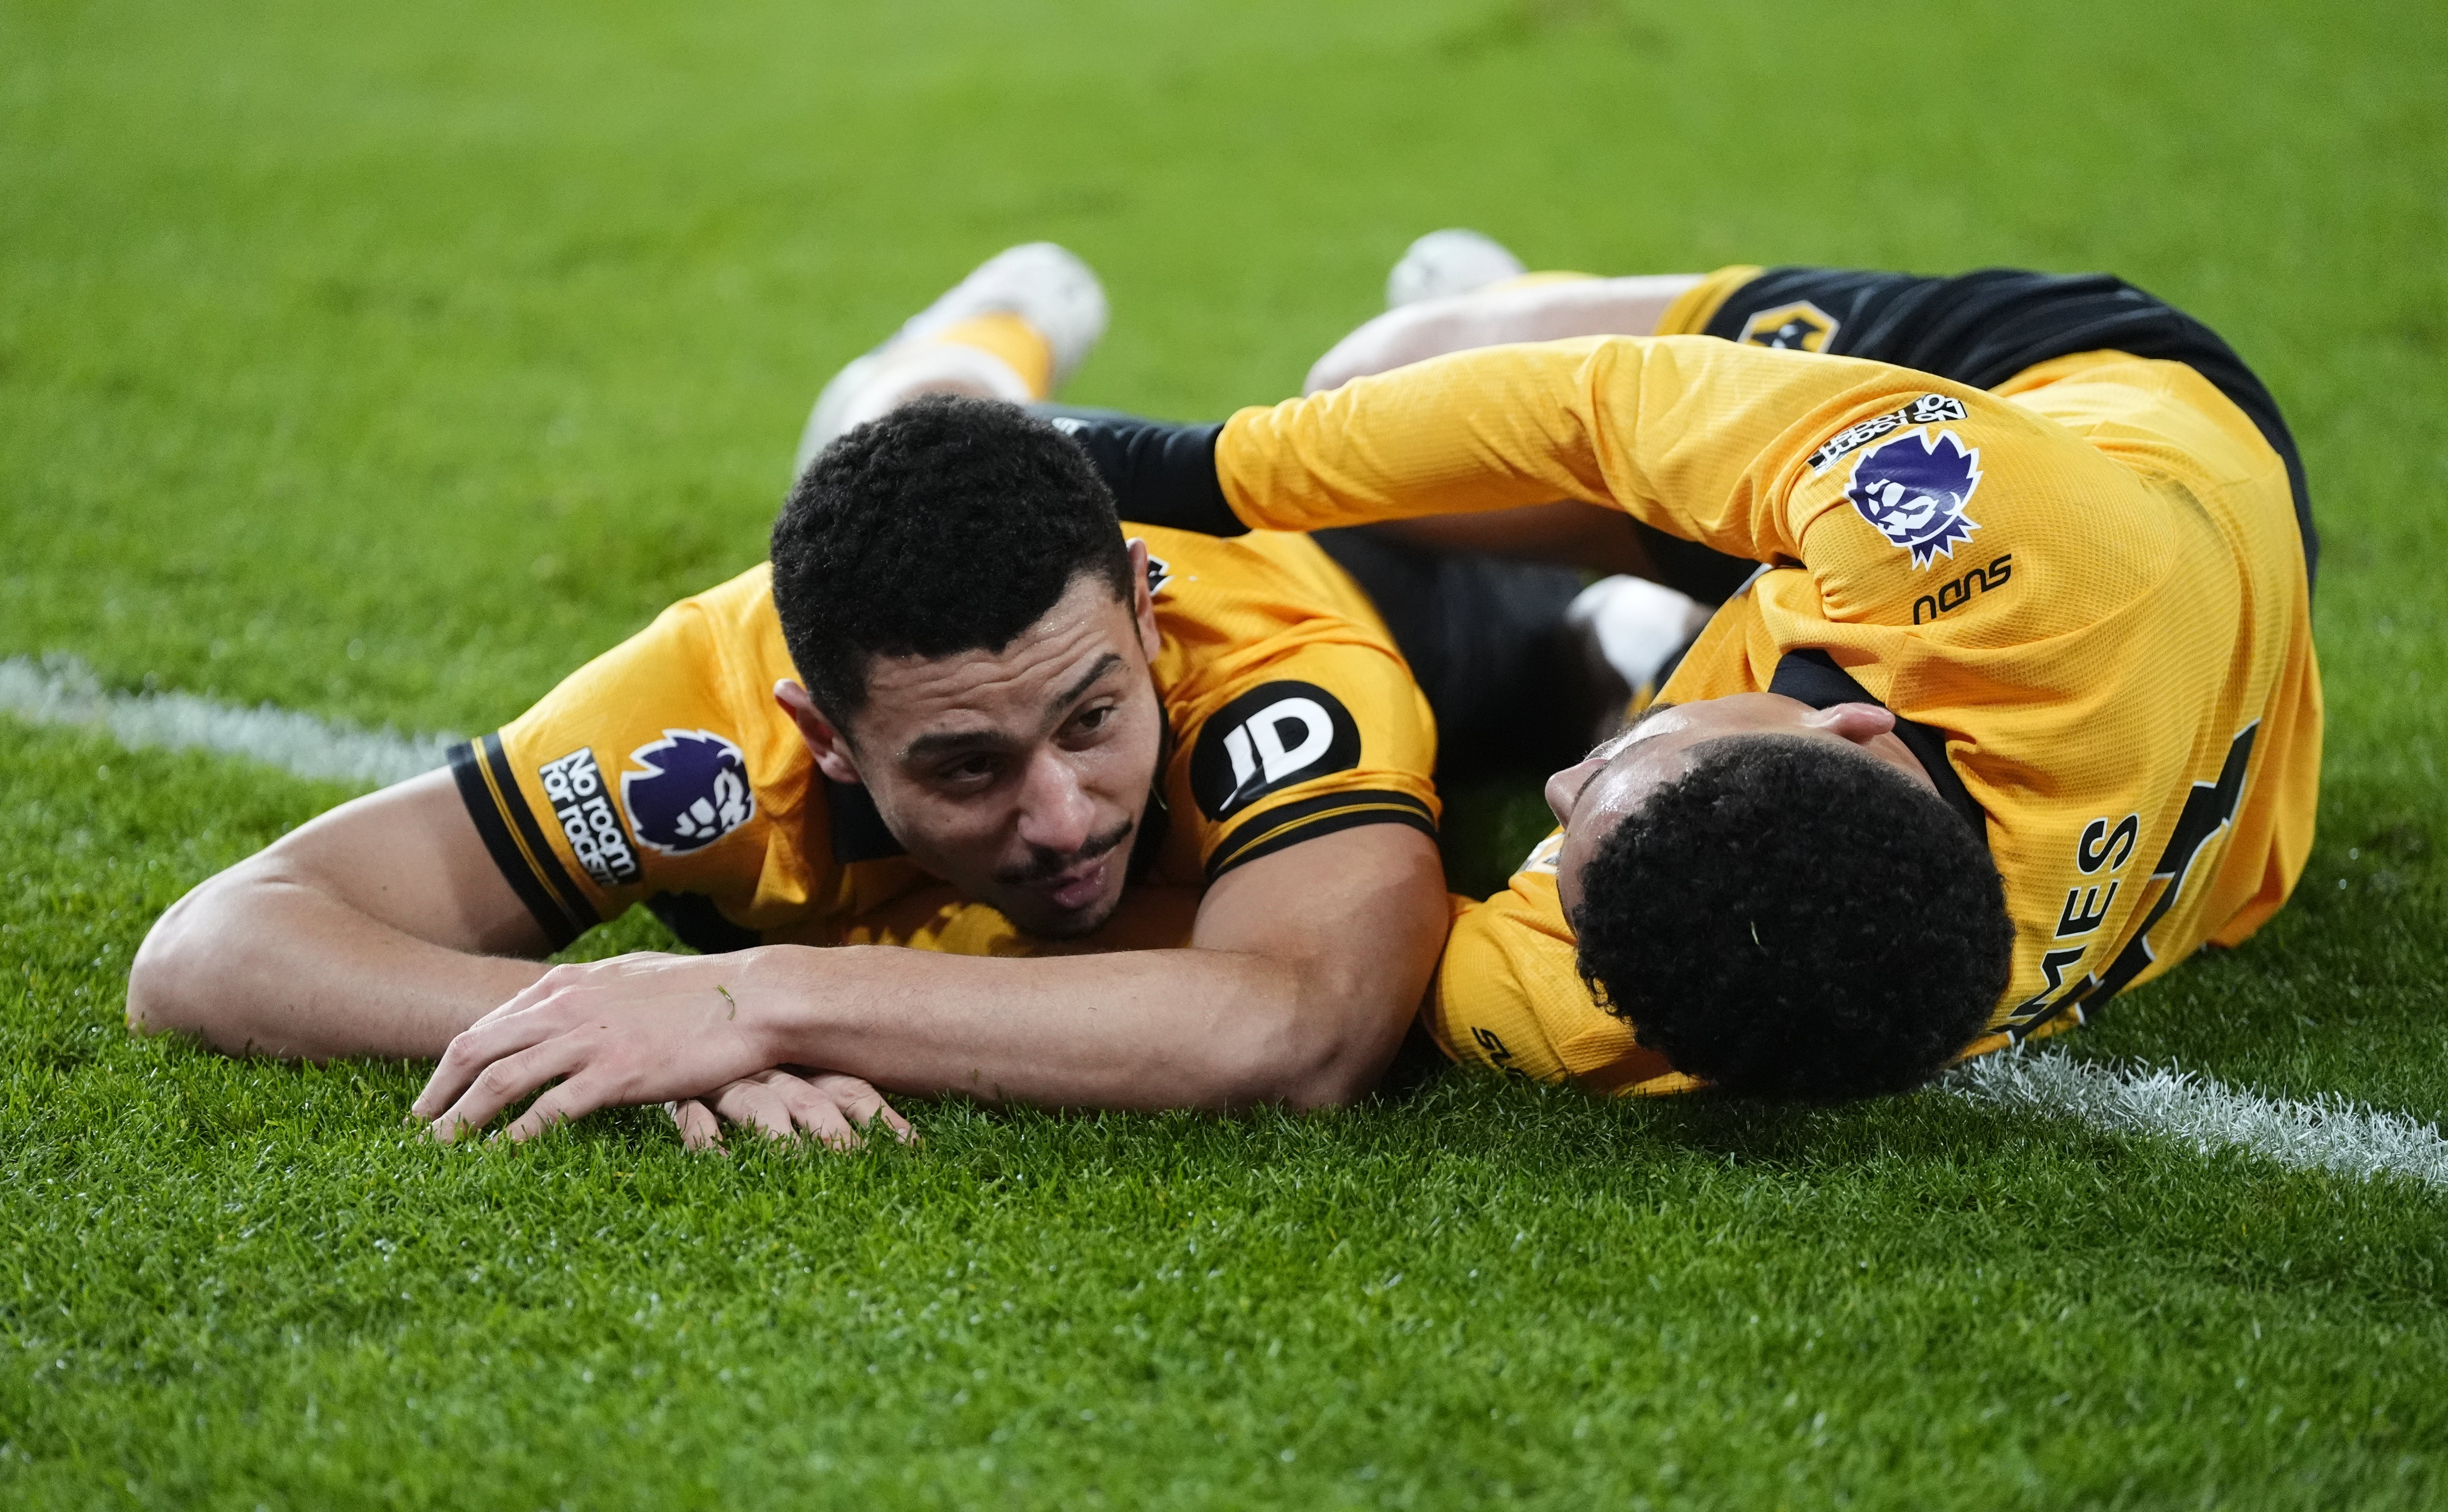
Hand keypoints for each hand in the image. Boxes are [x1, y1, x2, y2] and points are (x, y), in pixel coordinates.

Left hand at [410, 951, 778, 1142]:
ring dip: (462, 1119)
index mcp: (566, 984)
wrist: (754, 997)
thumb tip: (560, 1002)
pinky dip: (516, 1135)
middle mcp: (566, 1007)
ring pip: (501, 1082)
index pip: (488, 1024)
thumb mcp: (630, 977)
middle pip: (476, 1051)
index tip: (436, 1091)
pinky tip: (499, 1155)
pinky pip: (550, 1109)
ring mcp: (589, 1040)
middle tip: (416, 1127)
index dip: (453, 1062)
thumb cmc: (701, 990)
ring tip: (441, 1151)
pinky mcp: (616, 1074)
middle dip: (437, 1092)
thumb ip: (587, 991)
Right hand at [667, 1068, 914, 1152]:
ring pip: (760, 1104)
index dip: (883, 1121)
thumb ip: (841, 1097)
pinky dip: (707, 1139)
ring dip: (778, 1137)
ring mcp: (731, 1080)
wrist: (682, 1026)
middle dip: (835, 1135)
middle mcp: (776, 1070)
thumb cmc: (760, 1067)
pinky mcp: (688, 1092)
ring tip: (794, 1167)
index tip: (910, 1152)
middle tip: (853, 1167)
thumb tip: (905, 1143)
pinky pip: (695, 1116)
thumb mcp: (805, 1075)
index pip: (854, 1089)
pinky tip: (721, 1165)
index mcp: (811, 1067)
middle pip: (812, 1101)